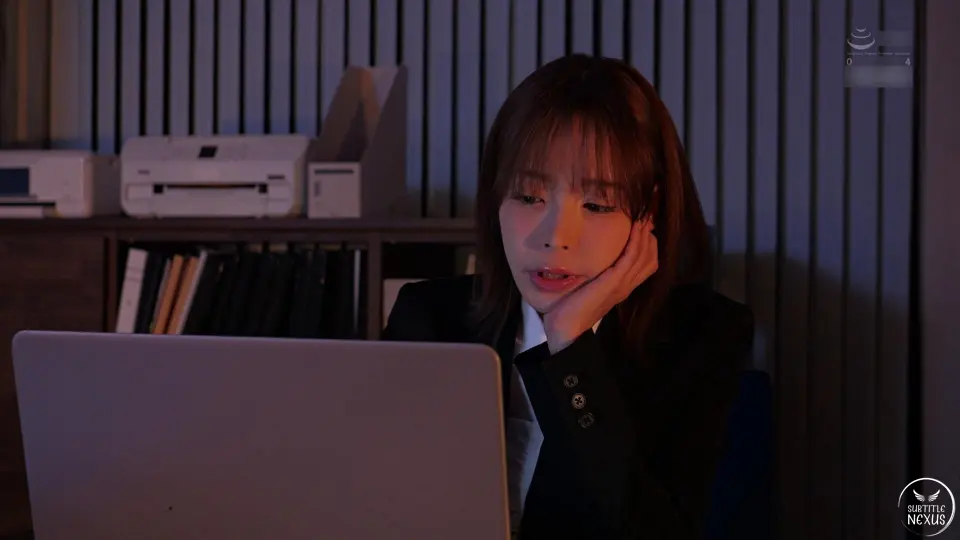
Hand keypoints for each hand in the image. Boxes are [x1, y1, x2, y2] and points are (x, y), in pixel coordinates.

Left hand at [542, 218, 658, 353]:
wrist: (566, 329)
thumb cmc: (572, 308)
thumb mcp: (589, 287)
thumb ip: (596, 274)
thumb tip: (592, 255)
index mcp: (623, 286)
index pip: (648, 262)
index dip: (649, 242)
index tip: (644, 223)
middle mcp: (627, 285)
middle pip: (651, 256)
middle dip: (651, 233)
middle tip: (647, 214)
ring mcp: (622, 285)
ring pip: (644, 255)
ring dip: (645, 233)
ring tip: (643, 215)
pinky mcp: (613, 283)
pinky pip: (630, 259)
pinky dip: (635, 242)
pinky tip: (636, 227)